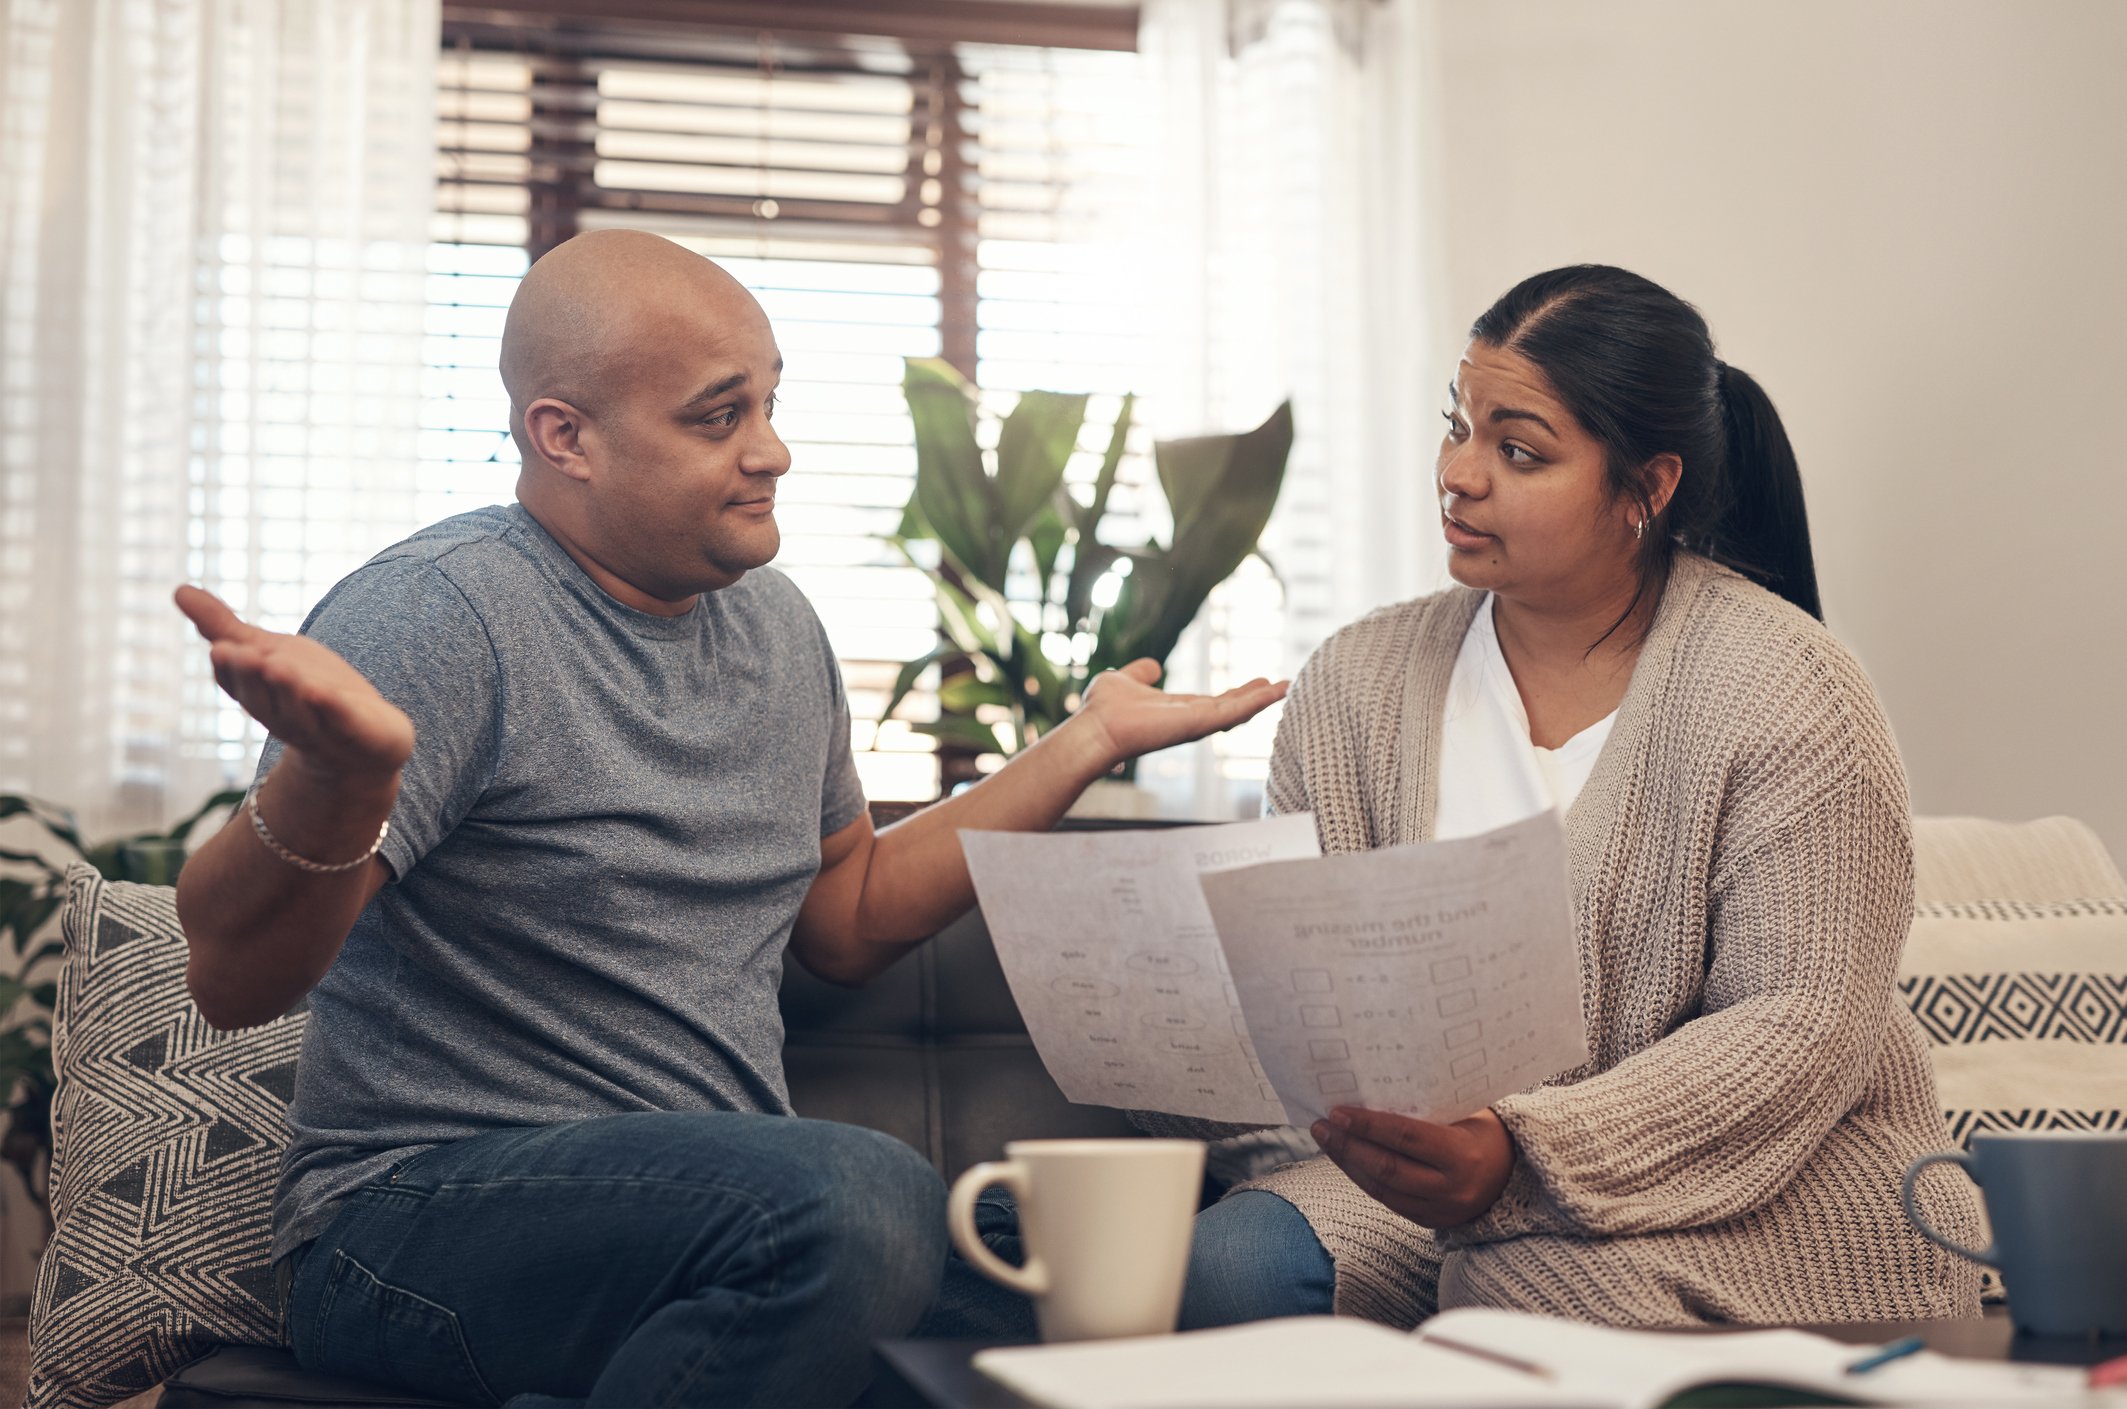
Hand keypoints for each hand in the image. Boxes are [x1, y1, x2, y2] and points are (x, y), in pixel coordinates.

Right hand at [174, 586, 413, 783]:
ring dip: (288, 690)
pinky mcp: (360, 732)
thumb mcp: (268, 651)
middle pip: (263, 699)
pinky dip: (334, 709)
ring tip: (277, 665)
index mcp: (260, 696)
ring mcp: (322, 729)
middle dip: (252, 677)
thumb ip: (224, 627)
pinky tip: (326, 693)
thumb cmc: (309, 689)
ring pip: (300, 711)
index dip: (230, 669)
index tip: (220, 648)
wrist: (366, 739)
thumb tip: (177, 590)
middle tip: (244, 654)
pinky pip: (344, 722)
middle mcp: (285, 716)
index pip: (237, 685)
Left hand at [1074, 659, 1287, 769]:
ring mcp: (1197, 724)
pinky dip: (1256, 702)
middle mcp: (1191, 720)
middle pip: (1232, 709)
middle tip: (1283, 685)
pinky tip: (1275, 692)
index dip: (1237, 694)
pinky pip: (1234, 713)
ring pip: (1238, 712)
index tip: (1258, 683)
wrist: (1095, 728)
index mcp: (1178, 710)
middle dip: (1256, 698)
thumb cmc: (1103, 710)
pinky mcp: (1198, 724)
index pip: (1214, 703)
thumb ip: (1140, 674)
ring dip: (1263, 699)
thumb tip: (1152, 667)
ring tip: (1288, 687)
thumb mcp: (1125, 680)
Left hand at [1311, 1106, 1515, 1228]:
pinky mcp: (1429, 1221)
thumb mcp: (1466, 1114)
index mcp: (1462, 1155)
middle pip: (1387, 1168)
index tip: (1338, 1111)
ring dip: (1348, 1164)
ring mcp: (1440, 1209)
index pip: (1405, 1138)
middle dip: (1348, 1146)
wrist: (1516, 1178)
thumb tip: (1374, 1091)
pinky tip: (1347, 1160)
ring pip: (1381, 1189)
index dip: (1368, 1125)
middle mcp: (1450, 1188)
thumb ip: (1427, 1110)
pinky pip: (1388, 1200)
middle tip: (1322, 1126)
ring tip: (1326, 1140)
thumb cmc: (1486, 1134)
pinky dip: (1364, 1179)